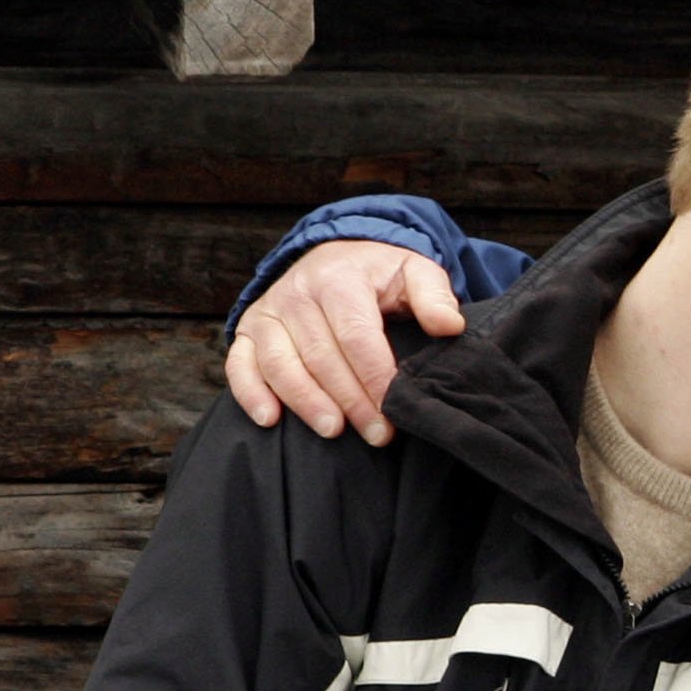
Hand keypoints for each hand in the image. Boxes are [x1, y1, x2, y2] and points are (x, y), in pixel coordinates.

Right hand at [224, 241, 462, 445]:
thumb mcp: (414, 272)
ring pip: (282, 364)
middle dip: (351, 400)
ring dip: (306, 402)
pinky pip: (240, 364)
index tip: (396, 412)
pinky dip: (251, 393)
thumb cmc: (380, 274)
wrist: (336, 256)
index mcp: (339, 279)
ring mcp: (269, 311)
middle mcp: (297, 293)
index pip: (357, 337)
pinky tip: (270, 420)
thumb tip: (450, 326)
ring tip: (334, 430)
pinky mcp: (249, 329)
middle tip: (377, 435)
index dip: (376, 378)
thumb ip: (434, 296)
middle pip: (322, 357)